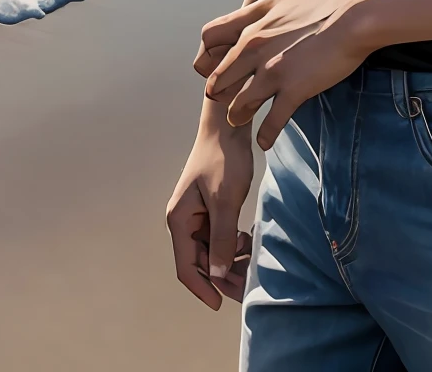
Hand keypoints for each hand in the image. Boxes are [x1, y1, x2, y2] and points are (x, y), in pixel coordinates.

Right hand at [165, 103, 255, 309]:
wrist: (228, 127)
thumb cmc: (223, 159)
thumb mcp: (225, 201)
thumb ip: (222, 239)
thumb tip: (220, 275)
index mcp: (179, 220)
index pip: (187, 267)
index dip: (204, 289)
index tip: (222, 304)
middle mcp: (184, 221)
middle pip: (201, 261)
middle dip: (223, 277)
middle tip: (248, 286)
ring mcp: (197, 215)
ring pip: (212, 250)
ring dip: (230, 260)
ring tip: (252, 263)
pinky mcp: (210, 209)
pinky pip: (219, 236)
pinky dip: (233, 244)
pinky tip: (247, 240)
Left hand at [195, 0, 374, 148]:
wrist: (351, 19)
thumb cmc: (320, 6)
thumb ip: (256, 12)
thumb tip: (246, 22)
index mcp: (251, 24)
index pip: (209, 40)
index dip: (207, 56)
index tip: (213, 67)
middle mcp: (254, 47)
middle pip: (218, 79)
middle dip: (219, 93)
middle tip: (225, 99)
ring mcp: (272, 71)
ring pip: (238, 105)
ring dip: (237, 117)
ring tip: (239, 121)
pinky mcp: (293, 90)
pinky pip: (271, 122)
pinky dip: (265, 136)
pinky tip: (265, 141)